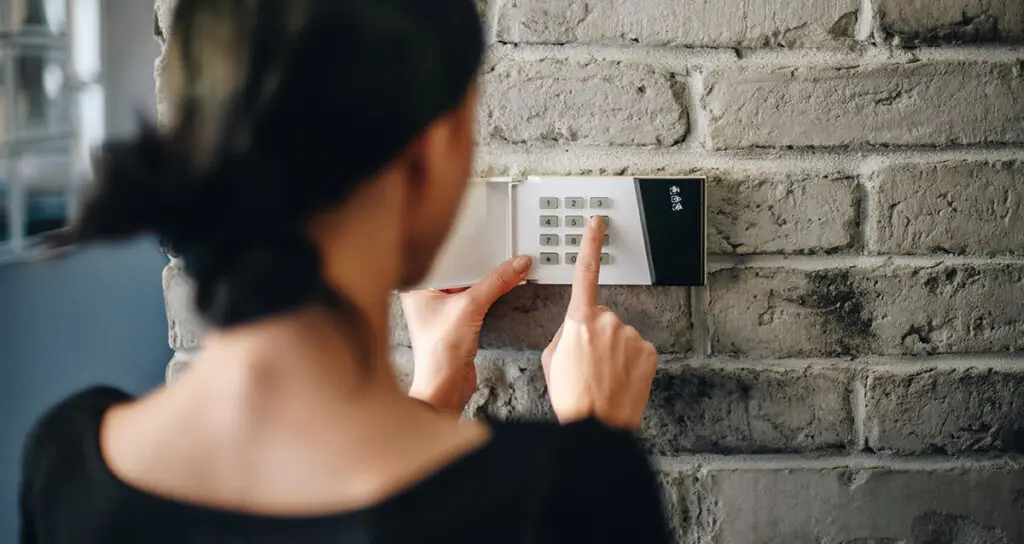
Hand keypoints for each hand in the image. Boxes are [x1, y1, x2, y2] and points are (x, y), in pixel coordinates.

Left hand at [401, 255, 531, 412]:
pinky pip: (475, 300)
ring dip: (486, 281)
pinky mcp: (457, 322)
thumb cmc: (439, 353)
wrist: (446, 387)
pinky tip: (501, 288)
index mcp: (418, 287)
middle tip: (499, 253)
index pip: (444, 258)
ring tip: (505, 269)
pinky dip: (489, 294)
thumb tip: (516, 265)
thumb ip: (496, 283)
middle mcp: (427, 297)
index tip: (487, 242)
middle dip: (480, 264)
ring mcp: (442, 310)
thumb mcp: (470, 307)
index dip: (466, 248)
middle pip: (459, 270)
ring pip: (468, 285)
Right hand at [541, 216, 656, 430]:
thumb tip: (576, 329)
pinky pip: (636, 350)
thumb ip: (564, 333)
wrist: (596, 425)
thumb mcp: (551, 359)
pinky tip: (619, 379)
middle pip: (601, 317)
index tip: (597, 224)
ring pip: (620, 335)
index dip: (591, 244)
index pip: (585, 273)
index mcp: (578, 320)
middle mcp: (607, 322)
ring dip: (612, 351)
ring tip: (602, 376)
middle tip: (587, 363)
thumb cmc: (571, 396)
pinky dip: (630, 362)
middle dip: (595, 334)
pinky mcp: (648, 352)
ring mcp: (631, 336)